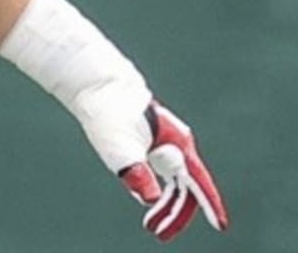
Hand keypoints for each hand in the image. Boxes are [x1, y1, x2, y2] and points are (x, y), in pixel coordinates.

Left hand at [118, 102, 228, 240]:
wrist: (95, 84)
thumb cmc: (110, 111)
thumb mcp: (121, 147)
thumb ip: (138, 173)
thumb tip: (150, 199)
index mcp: (177, 143)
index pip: (198, 181)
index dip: (210, 205)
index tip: (220, 226)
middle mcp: (175, 143)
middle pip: (184, 187)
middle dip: (175, 214)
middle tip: (158, 233)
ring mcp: (163, 141)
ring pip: (172, 182)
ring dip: (164, 205)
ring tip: (150, 224)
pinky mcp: (149, 140)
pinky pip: (162, 172)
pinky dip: (157, 189)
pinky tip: (148, 200)